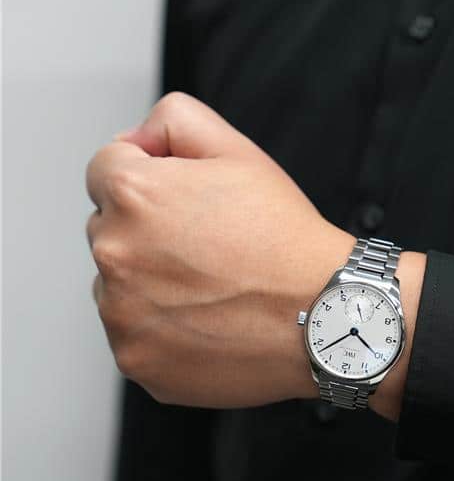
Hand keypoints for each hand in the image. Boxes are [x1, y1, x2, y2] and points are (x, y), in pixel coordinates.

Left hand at [86, 92, 355, 407]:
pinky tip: (208, 322)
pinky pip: (136, 336)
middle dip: (147, 233)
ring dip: (151, 284)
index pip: (105, 172)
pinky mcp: (138, 360)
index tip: (180, 203)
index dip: (148, 179)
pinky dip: (163, 331)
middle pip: (110, 231)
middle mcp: (115, 256)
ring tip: (211, 290)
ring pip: (118, 287)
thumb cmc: (286, 242)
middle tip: (207, 248)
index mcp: (133, 196)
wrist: (321, 314)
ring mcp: (123, 316)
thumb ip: (174, 120)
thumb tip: (138, 139)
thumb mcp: (239, 151)